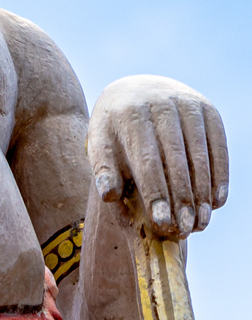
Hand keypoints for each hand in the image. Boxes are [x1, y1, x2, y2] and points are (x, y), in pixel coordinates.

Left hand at [89, 75, 227, 237]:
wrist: (135, 90)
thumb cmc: (115, 129)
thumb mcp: (100, 144)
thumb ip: (103, 169)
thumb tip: (109, 196)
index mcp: (130, 115)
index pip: (147, 161)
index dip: (156, 193)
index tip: (162, 223)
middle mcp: (162, 106)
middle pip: (176, 160)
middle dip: (182, 199)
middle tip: (184, 230)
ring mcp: (188, 106)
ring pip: (200, 156)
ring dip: (203, 193)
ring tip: (200, 222)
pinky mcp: (209, 111)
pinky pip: (218, 147)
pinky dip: (219, 176)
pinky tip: (216, 202)